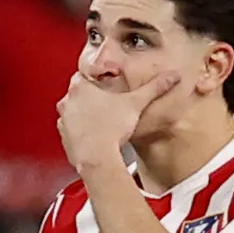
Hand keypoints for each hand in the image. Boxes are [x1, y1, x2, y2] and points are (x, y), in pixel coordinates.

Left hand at [56, 65, 186, 173]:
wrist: (97, 158)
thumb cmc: (109, 130)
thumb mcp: (136, 104)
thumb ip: (153, 88)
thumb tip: (170, 77)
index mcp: (81, 87)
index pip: (84, 73)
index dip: (97, 78)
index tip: (107, 84)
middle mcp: (68, 102)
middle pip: (79, 93)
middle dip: (92, 97)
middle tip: (110, 104)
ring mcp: (63, 120)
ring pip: (74, 112)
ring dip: (85, 115)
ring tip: (105, 122)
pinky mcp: (64, 137)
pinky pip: (72, 131)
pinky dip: (82, 132)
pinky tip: (98, 137)